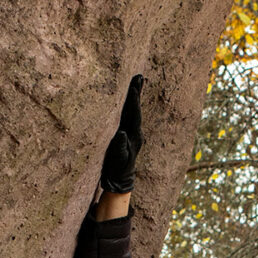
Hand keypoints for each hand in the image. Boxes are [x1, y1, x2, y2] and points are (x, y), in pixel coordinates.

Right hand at [99, 74, 144, 193]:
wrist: (120, 180)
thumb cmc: (117, 170)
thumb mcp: (118, 160)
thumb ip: (120, 147)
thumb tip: (122, 133)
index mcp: (134, 136)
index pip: (134, 115)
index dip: (133, 101)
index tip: (134, 87)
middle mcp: (135, 132)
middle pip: (136, 109)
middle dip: (137, 92)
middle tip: (140, 77)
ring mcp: (133, 133)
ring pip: (134, 111)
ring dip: (135, 96)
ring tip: (138, 81)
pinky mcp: (128, 134)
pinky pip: (129, 115)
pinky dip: (130, 104)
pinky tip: (130, 98)